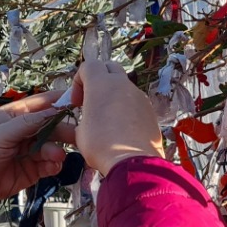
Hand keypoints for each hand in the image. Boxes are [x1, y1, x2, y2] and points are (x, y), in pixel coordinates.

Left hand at [0, 93, 78, 219]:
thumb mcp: (0, 133)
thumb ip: (28, 123)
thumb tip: (53, 110)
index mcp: (12, 117)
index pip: (38, 104)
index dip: (56, 101)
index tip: (75, 100)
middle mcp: (22, 132)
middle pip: (49, 126)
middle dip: (62, 129)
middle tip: (76, 134)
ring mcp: (28, 151)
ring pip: (51, 146)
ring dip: (56, 150)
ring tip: (56, 156)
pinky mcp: (32, 169)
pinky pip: (49, 164)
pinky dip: (54, 164)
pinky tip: (53, 165)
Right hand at [65, 59, 163, 176]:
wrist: (132, 161)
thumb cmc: (100, 144)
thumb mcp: (80, 133)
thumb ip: (81, 118)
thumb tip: (83, 121)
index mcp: (101, 84)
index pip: (88, 65)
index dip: (78, 80)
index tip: (76, 102)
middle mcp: (122, 84)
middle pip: (109, 67)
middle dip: (98, 79)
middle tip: (92, 101)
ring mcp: (139, 96)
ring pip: (124, 85)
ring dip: (113, 94)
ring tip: (107, 118)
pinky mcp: (150, 110)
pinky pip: (135, 101)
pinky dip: (126, 107)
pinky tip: (122, 128)